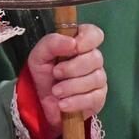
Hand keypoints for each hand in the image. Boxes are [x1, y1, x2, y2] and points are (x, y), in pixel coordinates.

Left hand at [25, 23, 105, 138]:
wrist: (42, 101)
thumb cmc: (44, 73)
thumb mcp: (39, 56)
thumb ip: (51, 43)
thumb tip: (71, 42)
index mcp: (80, 44)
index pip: (94, 34)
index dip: (86, 40)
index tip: (73, 48)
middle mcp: (92, 59)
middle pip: (95, 58)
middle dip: (73, 67)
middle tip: (56, 73)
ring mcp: (98, 78)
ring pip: (95, 79)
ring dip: (71, 86)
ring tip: (56, 91)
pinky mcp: (98, 97)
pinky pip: (93, 98)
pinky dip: (76, 101)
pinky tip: (63, 104)